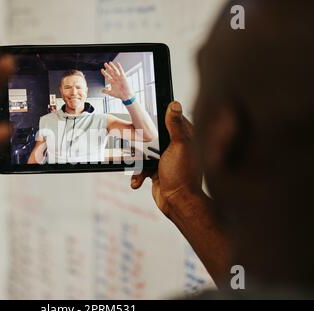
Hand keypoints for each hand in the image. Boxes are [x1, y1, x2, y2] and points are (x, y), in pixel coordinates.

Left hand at [101, 61, 133, 100]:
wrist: (126, 95)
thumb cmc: (119, 94)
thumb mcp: (111, 92)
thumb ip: (106, 91)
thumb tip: (102, 90)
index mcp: (112, 82)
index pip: (107, 76)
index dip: (104, 73)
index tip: (102, 70)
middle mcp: (115, 79)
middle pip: (111, 72)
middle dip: (108, 68)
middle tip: (105, 64)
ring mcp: (119, 78)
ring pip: (115, 71)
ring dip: (112, 66)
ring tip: (109, 63)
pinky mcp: (123, 77)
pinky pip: (121, 71)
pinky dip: (119, 67)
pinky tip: (117, 63)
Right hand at [130, 101, 201, 216]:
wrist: (177, 203)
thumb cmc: (183, 176)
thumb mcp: (179, 146)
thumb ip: (175, 125)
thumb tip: (174, 105)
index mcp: (183, 137)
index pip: (169, 119)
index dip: (156, 116)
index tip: (142, 114)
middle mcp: (174, 146)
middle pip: (151, 135)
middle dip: (139, 140)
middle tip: (130, 140)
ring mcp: (164, 159)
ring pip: (143, 151)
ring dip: (136, 160)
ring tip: (133, 164)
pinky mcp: (155, 170)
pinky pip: (141, 167)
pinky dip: (137, 174)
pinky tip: (138, 180)